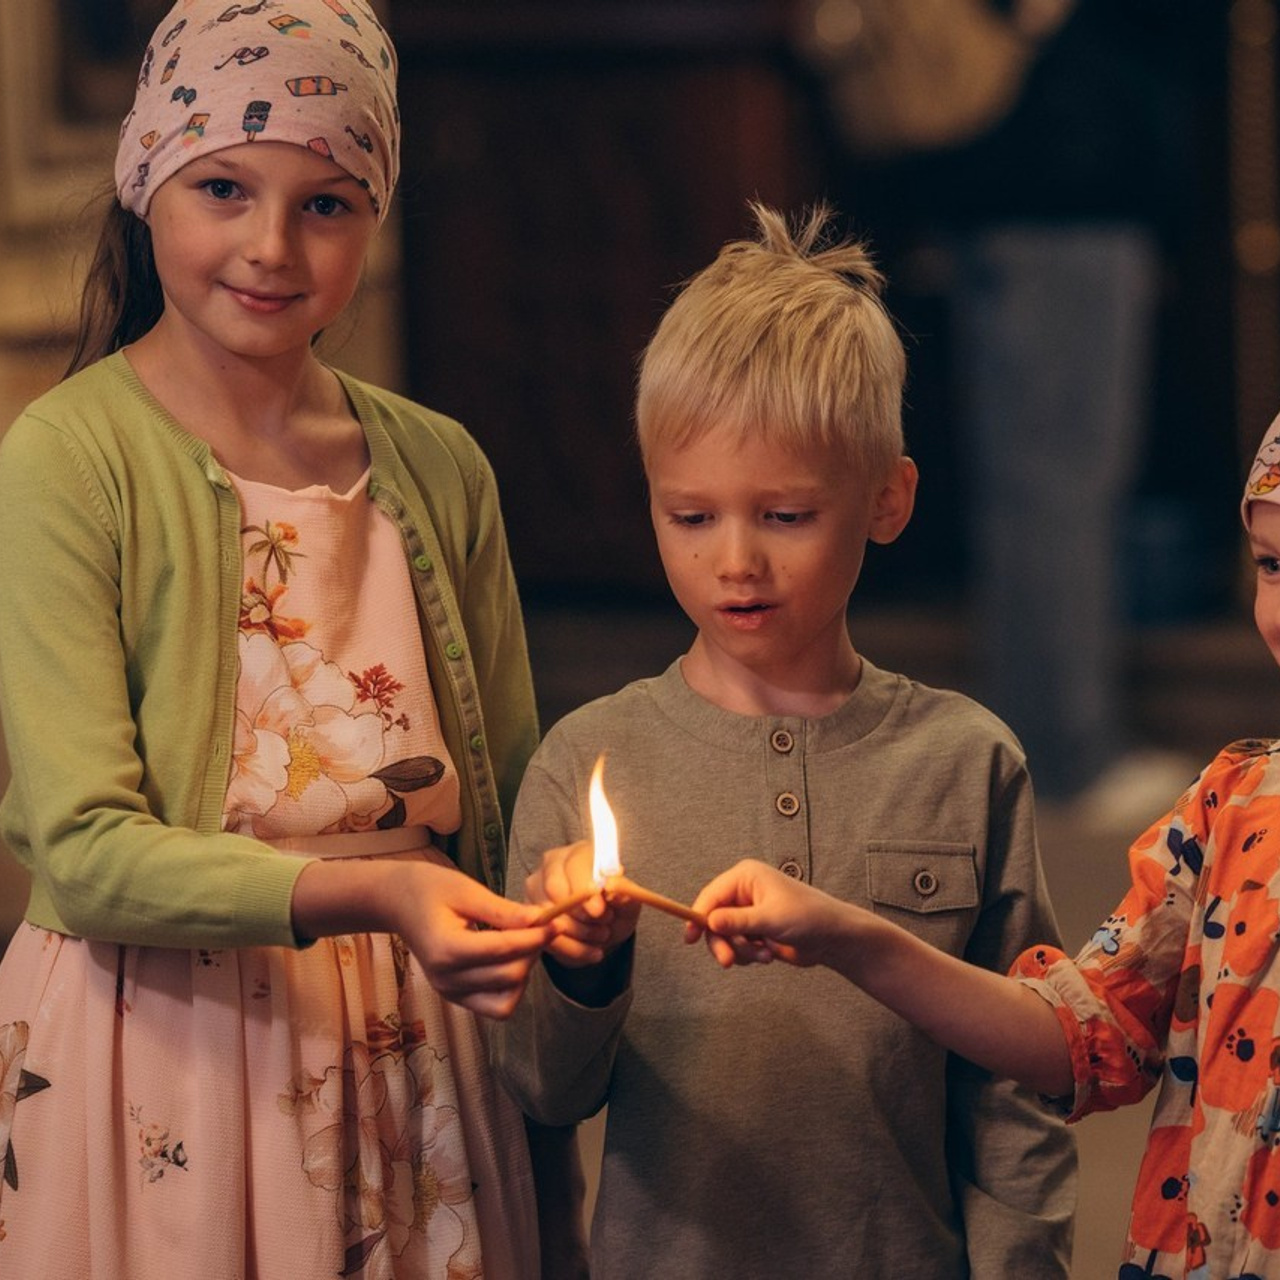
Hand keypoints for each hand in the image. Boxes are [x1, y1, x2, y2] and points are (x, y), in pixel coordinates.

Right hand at [388, 860, 552, 1018]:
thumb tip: (540, 919)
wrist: (398, 902)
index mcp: (446, 950)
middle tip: (540, 927)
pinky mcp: (455, 997)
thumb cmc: (430, 889)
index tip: (555, 922)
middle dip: (532, 952)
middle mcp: (446, 979)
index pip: (503, 951)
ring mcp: (449, 993)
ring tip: (523, 943)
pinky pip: (494, 1006)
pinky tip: (510, 959)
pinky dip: (510, 987)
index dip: (535, 937)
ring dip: (523, 973)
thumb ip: (503, 911)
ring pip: (506, 999)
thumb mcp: (467, 890)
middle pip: (509, 977)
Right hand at [526, 839, 639, 967]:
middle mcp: (552, 865)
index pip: (574, 867)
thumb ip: (624, 894)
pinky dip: (571, 948)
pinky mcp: (529, 914)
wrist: (605, 930)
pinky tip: (591, 951)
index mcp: (580, 853)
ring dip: (578, 934)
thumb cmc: (615, 908)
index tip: (598, 911)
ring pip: (548, 915)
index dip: (585, 889)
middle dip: (581, 916)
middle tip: (604, 926)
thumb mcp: (628, 902)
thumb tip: (616, 890)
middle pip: (554, 889)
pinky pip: (544, 936)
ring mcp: (536, 889)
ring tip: (601, 936)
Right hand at [687, 858, 854, 968]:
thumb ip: (739, 922)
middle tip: (729, 961)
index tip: (690, 939)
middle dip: (723, 942)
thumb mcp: (771, 919)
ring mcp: (748, 912)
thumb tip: (709, 922)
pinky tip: (768, 954)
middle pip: (714, 920)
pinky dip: (748, 954)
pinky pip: (736, 946)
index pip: (711, 896)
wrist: (833, 939)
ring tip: (764, 955)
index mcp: (745, 877)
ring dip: (740, 950)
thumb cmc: (809, 918)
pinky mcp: (754, 931)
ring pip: (724, 936)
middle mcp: (743, 892)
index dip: (697, 916)